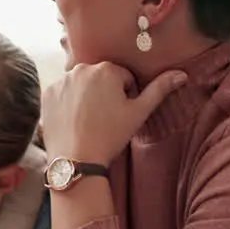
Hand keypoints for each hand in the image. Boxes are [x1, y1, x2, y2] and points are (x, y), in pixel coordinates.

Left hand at [40, 62, 187, 165]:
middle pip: (100, 78)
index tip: (120, 115)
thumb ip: (159, 89)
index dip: (125, 97)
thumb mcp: (139, 113)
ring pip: (81, 85)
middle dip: (105, 94)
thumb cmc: (110, 136)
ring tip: (89, 122)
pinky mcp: (48, 93)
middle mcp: (82, 68)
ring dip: (86, 97)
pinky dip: (68, 104)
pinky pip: (63, 93)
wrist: (77, 160)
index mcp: (107, 69)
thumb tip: (181, 74)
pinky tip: (73, 122)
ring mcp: (62, 80)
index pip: (123, 78)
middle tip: (105, 120)